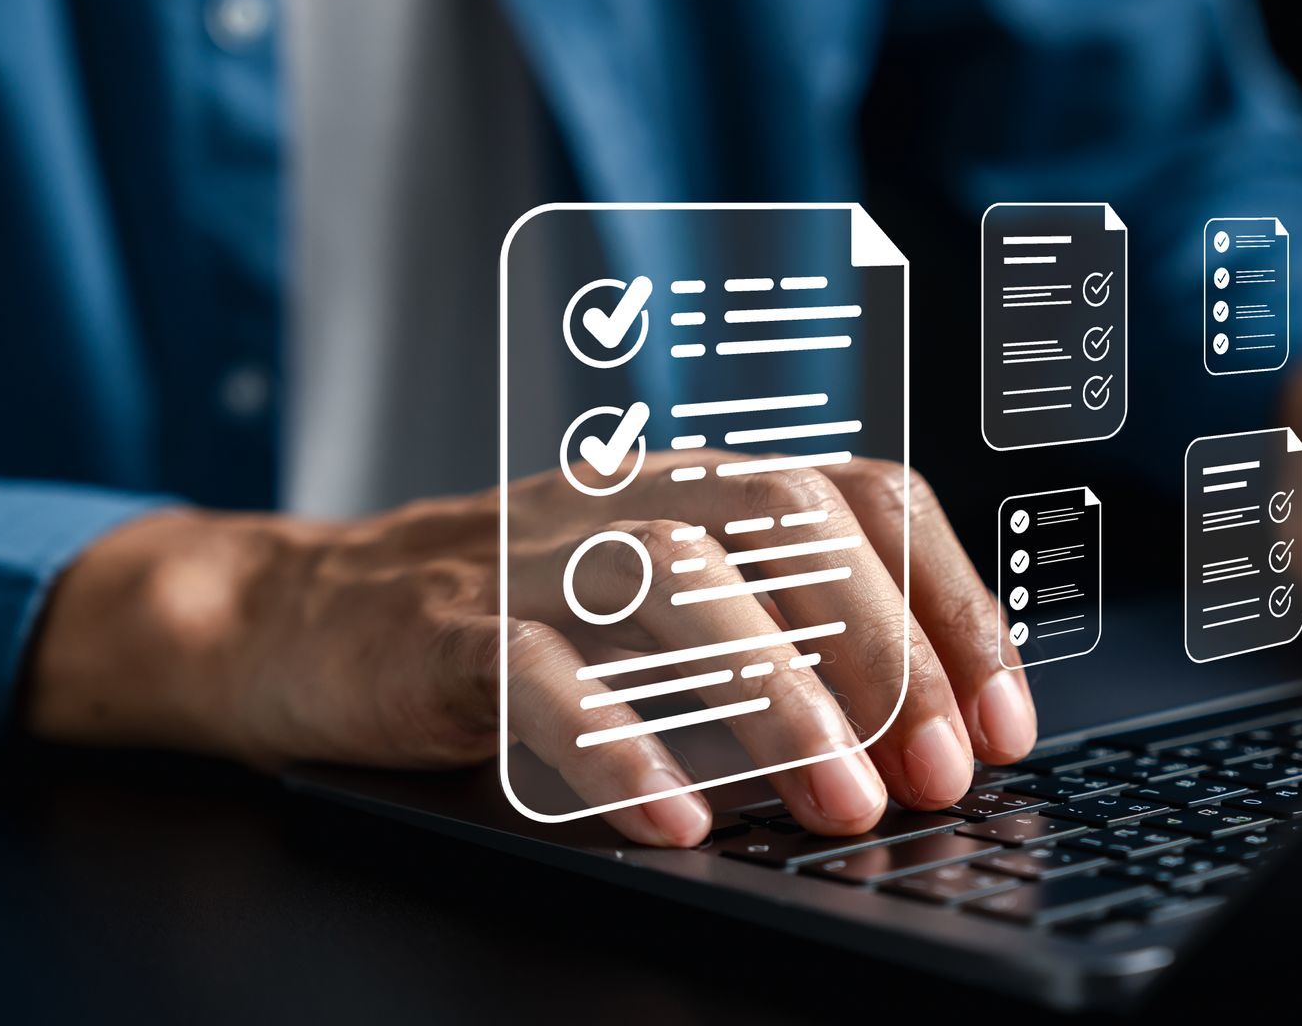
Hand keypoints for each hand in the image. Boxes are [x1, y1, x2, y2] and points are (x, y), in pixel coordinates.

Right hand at [26, 455, 1034, 847]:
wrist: (296, 612)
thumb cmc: (507, 620)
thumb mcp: (660, 602)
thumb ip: (776, 631)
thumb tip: (926, 727)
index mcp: (702, 484)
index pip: (864, 497)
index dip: (949, 600)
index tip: (1004, 719)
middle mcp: (634, 498)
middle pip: (795, 525)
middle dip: (893, 652)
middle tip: (943, 773)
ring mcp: (537, 555)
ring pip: (681, 581)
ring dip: (783, 694)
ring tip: (846, 801)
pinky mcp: (443, 628)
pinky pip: (538, 676)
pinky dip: (617, 745)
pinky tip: (675, 817)